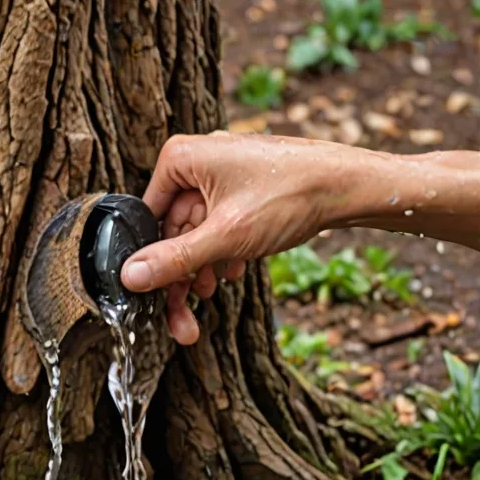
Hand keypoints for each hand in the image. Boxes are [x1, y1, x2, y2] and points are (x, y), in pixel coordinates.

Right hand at [122, 133, 367, 343]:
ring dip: (204, 267)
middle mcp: (197, 161)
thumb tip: (130, 277)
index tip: (156, 296)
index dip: (153, 260)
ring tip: (216, 290)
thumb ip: (175, 259)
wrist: (349, 186)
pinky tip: (236, 269)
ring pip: (197, 232)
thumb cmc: (291, 195)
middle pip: (172, 230)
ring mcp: (221, 174)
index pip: (148, 218)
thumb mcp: (225, 235)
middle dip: (182, 274)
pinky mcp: (241, 188)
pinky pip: (218, 225)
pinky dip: (224, 251)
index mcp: (182, 158)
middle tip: (182, 321)